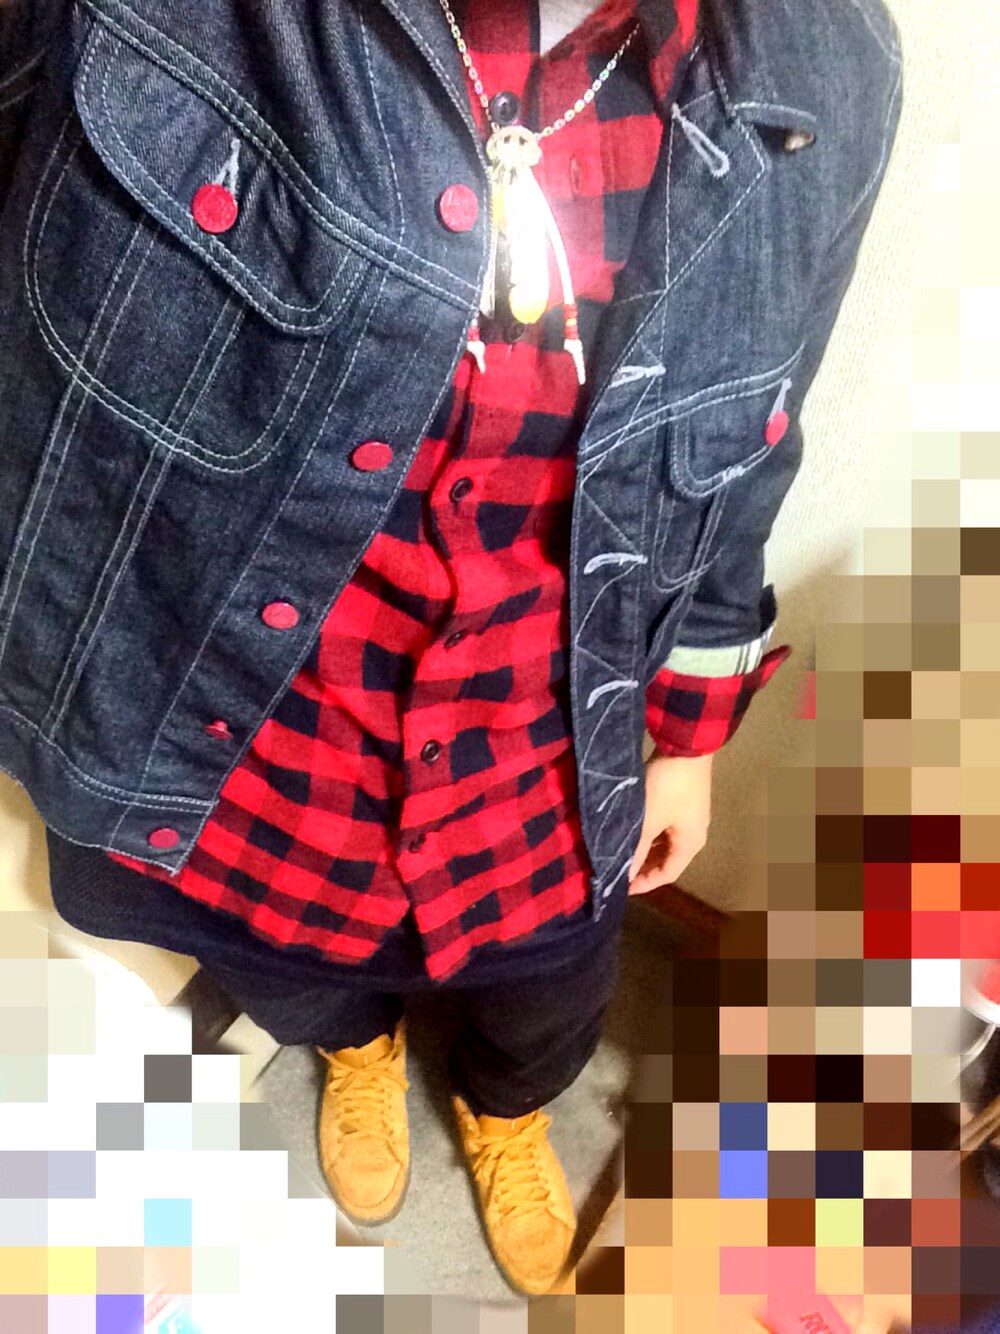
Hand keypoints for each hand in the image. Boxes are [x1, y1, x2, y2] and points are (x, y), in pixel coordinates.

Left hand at [627, 751, 713, 894]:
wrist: (685, 744)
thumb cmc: (667, 786)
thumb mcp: (648, 820)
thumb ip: (636, 849)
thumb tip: (626, 875)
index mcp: (690, 843)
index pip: (667, 874)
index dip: (645, 883)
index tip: (622, 888)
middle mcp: (693, 832)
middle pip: (667, 859)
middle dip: (643, 866)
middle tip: (617, 869)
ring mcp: (689, 815)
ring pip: (664, 841)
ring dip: (644, 848)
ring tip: (620, 851)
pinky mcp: (682, 799)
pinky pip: (664, 825)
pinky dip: (648, 832)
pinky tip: (631, 829)